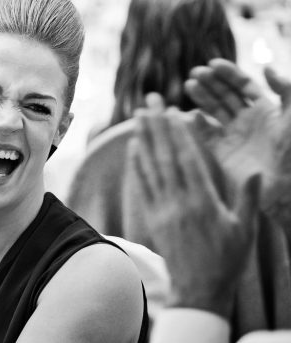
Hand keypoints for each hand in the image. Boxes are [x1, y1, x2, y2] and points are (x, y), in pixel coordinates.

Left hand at [129, 103, 260, 317]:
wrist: (199, 290)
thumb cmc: (227, 261)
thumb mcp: (245, 231)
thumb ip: (248, 199)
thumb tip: (258, 171)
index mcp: (204, 202)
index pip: (188, 159)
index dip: (179, 133)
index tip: (173, 111)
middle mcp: (179, 202)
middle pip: (165, 156)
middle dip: (157, 126)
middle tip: (149, 101)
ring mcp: (163, 209)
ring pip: (150, 167)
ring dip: (144, 138)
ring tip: (138, 115)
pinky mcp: (152, 218)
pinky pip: (142, 186)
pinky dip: (137, 165)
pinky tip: (134, 147)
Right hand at [185, 60, 290, 220]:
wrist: (286, 186)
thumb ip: (284, 89)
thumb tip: (265, 68)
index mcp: (267, 110)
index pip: (244, 86)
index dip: (229, 73)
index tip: (213, 64)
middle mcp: (248, 121)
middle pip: (226, 95)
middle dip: (211, 82)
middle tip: (195, 72)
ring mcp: (234, 136)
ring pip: (214, 111)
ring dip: (202, 97)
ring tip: (189, 85)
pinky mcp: (223, 153)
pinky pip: (207, 136)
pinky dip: (199, 125)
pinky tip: (193, 114)